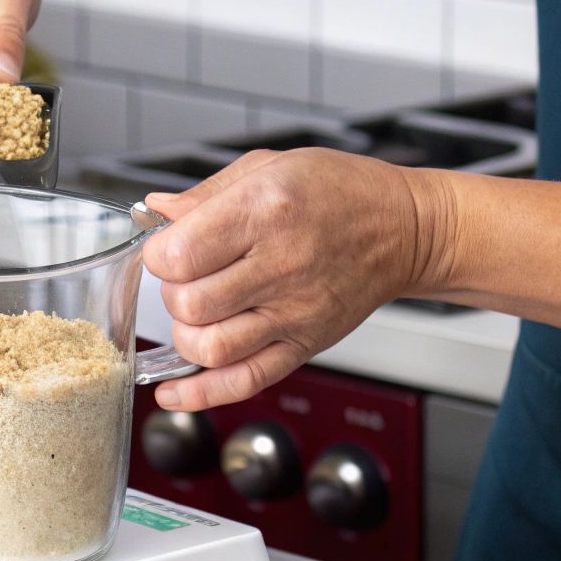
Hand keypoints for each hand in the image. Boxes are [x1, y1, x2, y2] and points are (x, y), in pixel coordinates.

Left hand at [141, 148, 452, 410]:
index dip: (159, 254)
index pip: (179, 254)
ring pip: (210, 348)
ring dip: (186, 335)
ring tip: (200, 313)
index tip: (168, 247)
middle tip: (186, 278)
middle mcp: (280, 266)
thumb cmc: (339, 192)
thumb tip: (155, 210)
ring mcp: (294, 313)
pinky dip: (201, 394)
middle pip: (189, 303)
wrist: (404, 228)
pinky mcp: (304, 345)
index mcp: (264, 212)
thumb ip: (204, 194)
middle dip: (171, 292)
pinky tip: (173, 392)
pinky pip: (244, 382)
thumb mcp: (269, 166)